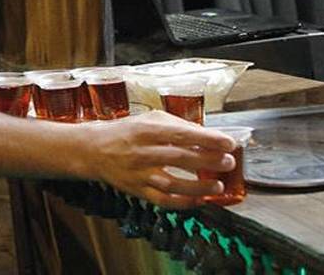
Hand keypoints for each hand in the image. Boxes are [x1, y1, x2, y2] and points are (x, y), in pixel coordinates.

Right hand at [81, 111, 237, 208]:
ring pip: (173, 183)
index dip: (208, 139)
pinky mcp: (137, 191)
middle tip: (229, 162)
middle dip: (208, 161)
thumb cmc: (127, 131)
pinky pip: (163, 200)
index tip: (229, 143)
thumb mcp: (150, 119)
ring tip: (218, 185)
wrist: (94, 150)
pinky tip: (199, 201)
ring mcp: (139, 173)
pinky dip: (183, 202)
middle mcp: (143, 151)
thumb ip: (177, 126)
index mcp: (147, 129)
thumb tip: (207, 136)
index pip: (182, 134)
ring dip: (199, 186)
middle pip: (180, 157)